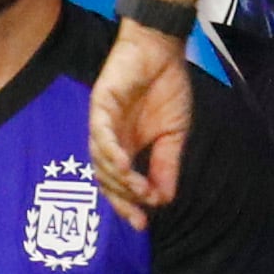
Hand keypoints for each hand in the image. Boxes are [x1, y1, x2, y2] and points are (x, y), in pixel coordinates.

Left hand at [88, 20, 191, 228]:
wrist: (163, 50)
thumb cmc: (167, 87)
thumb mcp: (174, 135)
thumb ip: (167, 166)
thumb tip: (165, 200)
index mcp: (126, 147)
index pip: (120, 184)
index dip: (129, 205)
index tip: (143, 224)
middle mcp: (109, 139)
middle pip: (105, 178)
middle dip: (121, 199)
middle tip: (139, 214)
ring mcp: (102, 122)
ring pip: (100, 159)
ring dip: (119, 177)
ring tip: (139, 188)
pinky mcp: (100, 103)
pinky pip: (100, 132)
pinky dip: (111, 150)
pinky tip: (125, 162)